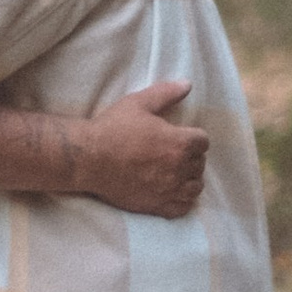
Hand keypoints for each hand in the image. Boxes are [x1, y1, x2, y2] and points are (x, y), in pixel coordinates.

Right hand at [76, 79, 207, 216]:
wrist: (88, 158)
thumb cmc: (113, 128)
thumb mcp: (139, 103)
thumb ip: (166, 93)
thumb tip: (188, 84)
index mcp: (179, 143)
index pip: (203, 141)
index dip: (192, 136)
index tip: (180, 135)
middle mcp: (179, 168)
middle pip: (200, 164)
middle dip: (191, 157)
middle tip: (173, 151)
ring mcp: (169, 189)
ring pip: (195, 187)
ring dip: (189, 178)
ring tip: (175, 171)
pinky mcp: (157, 205)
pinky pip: (182, 207)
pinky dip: (182, 200)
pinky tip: (172, 190)